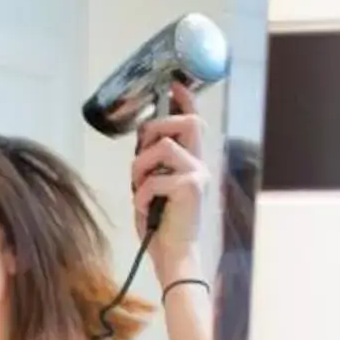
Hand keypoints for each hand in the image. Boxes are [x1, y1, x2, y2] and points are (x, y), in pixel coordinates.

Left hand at [131, 86, 212, 281]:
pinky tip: (146, 210)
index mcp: (192, 163)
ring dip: (140, 168)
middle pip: (187, 123)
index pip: (193, 123)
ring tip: (139, 190)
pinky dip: (142, 195)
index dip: (184, 100)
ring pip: (163, 148)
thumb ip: (153, 166)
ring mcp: (198, 175)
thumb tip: (142, 146)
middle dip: (158, 129)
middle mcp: (200, 165)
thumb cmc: (162, 226)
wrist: (174, 256)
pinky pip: (153, 179)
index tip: (174, 84)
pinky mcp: (190, 188)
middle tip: (142, 153)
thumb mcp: (154, 189)